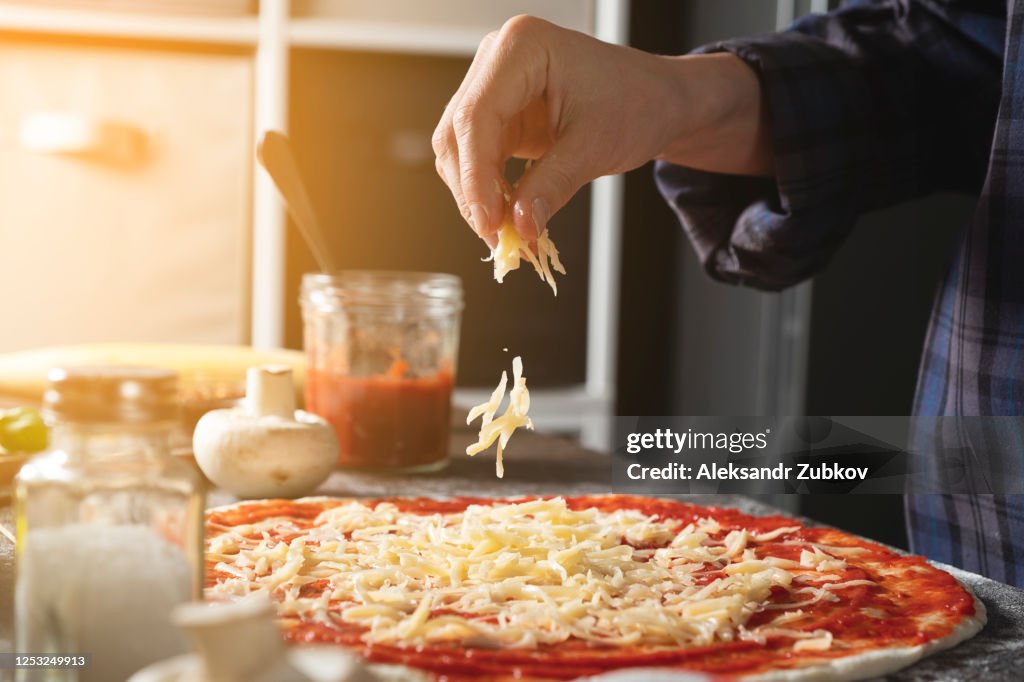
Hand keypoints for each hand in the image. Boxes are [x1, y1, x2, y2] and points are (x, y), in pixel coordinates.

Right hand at [432, 15, 770, 246]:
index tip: (488, 221)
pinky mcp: (499, 115)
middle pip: (459, 133)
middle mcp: (498, 61)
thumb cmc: (637, 103)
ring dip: (476, 197)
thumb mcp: (596, 146)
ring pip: (459, 150)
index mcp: (522, 48)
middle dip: (473, 192)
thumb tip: (519, 225)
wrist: (656, 101)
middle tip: (497, 237)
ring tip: (507, 234)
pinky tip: (508, 217)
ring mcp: (494, 87)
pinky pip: (477, 158)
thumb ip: (552, 184)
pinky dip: (488, 192)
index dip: (476, 174)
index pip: (477, 115)